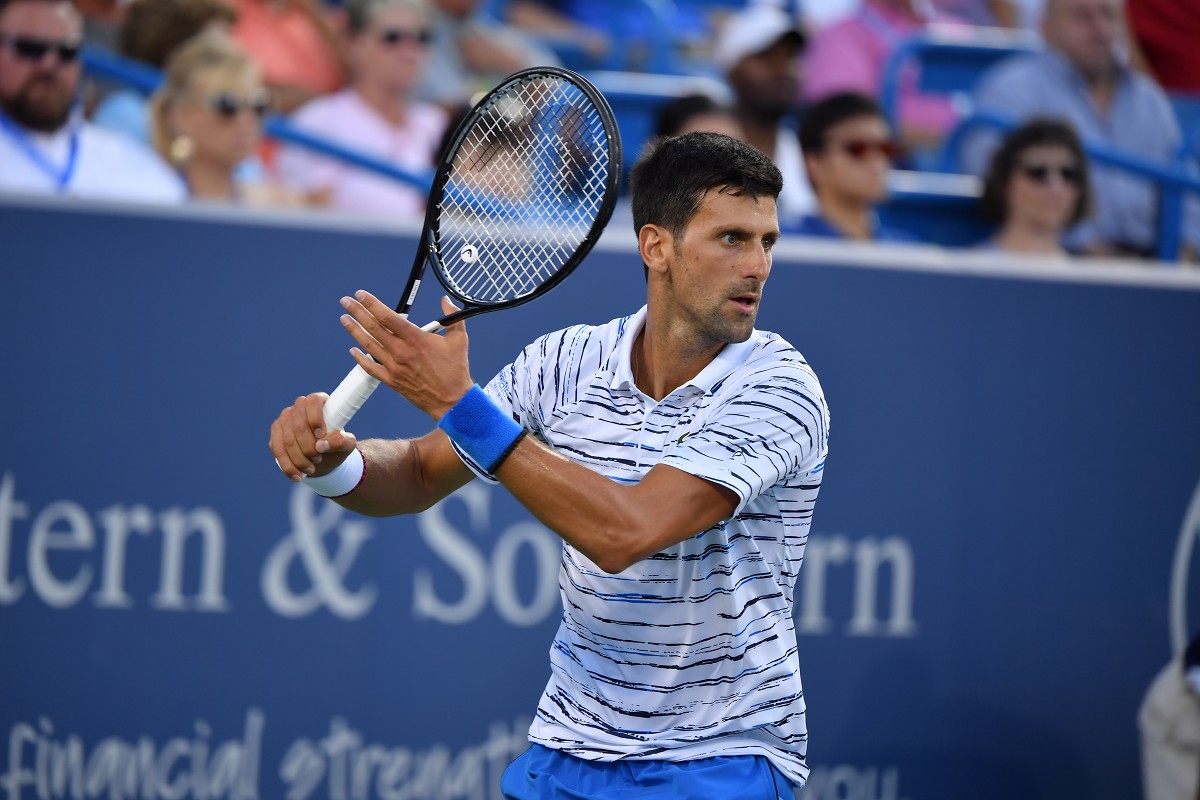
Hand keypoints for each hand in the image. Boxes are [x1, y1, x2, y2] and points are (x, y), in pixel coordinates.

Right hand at [269, 392, 357, 481]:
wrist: (324, 458)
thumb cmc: (337, 445)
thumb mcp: (347, 445)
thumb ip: (341, 441)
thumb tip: (322, 445)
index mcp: (319, 402)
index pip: (313, 402)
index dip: (315, 418)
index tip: (321, 435)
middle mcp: (299, 407)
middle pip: (298, 425)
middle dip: (308, 447)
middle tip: (318, 459)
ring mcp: (285, 419)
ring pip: (287, 440)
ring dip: (299, 459)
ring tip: (310, 470)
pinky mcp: (276, 434)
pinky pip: (277, 449)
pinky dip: (287, 465)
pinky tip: (297, 476)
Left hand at [339, 291, 474, 418]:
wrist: (452, 400)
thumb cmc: (455, 371)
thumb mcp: (459, 340)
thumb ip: (453, 317)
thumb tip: (446, 301)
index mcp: (416, 339)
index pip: (388, 316)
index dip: (372, 304)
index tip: (361, 295)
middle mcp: (401, 351)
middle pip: (373, 327)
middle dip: (357, 312)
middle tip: (346, 302)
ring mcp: (394, 367)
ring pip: (368, 345)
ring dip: (354, 331)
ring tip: (345, 319)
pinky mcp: (392, 381)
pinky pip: (371, 368)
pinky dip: (360, 359)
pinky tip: (352, 350)